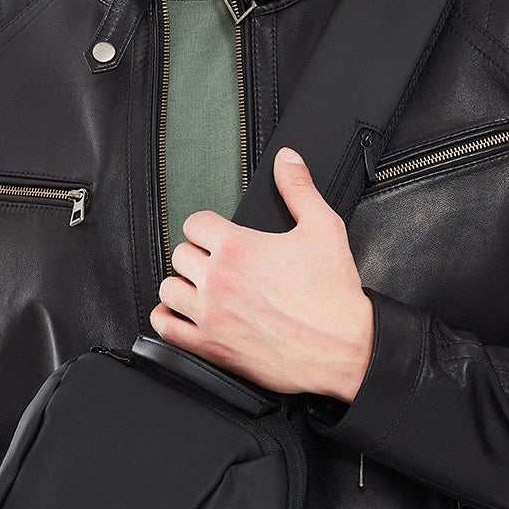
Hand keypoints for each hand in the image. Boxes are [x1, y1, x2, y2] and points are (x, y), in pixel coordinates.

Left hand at [150, 147, 373, 399]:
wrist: (344, 349)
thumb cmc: (334, 295)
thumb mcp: (323, 228)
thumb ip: (299, 189)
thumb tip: (287, 160)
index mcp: (238, 247)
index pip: (195, 223)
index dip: (208, 227)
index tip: (218, 236)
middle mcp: (218, 280)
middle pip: (180, 254)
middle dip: (197, 255)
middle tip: (218, 263)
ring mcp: (211, 315)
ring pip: (168, 288)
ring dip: (183, 285)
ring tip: (201, 288)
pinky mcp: (210, 346)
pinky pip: (165, 327)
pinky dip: (167, 318)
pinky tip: (182, 313)